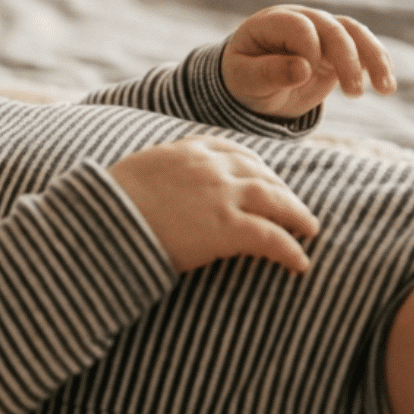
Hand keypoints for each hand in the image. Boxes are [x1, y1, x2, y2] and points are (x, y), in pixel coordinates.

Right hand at [109, 136, 318, 273]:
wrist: (104, 222)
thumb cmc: (109, 203)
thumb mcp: (137, 171)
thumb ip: (160, 171)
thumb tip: (159, 184)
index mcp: (188, 150)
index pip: (236, 152)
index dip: (257, 167)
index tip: (265, 179)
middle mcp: (213, 167)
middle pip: (262, 175)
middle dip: (282, 190)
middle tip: (294, 208)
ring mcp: (224, 197)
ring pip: (277, 201)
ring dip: (298, 216)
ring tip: (310, 230)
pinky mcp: (229, 229)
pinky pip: (273, 239)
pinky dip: (291, 251)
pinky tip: (300, 264)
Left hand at [223, 5, 393, 118]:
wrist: (254, 84)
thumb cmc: (244, 79)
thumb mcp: (246, 80)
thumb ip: (270, 73)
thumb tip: (303, 69)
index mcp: (271, 22)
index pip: (299, 26)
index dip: (308, 49)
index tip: (304, 76)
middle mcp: (300, 19)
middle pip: (333, 29)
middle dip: (347, 61)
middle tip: (355, 94)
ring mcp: (321, 30)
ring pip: (355, 33)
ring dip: (373, 59)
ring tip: (386, 89)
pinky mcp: (337, 46)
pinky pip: (364, 47)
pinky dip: (377, 63)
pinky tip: (386, 84)